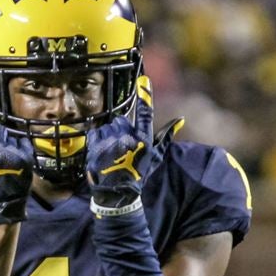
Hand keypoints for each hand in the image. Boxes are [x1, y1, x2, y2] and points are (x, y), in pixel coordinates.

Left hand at [85, 76, 161, 209]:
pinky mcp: (96, 146)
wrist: (116, 195)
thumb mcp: (155, 158)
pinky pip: (95, 132)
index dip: (145, 96)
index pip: (145, 114)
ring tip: (111, 153)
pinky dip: (96, 141)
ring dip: (108, 136)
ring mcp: (111, 143)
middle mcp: (128, 140)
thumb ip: (166, 137)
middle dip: (120, 130)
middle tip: (121, 149)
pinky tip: (101, 154)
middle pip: (122, 120)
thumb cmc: (137, 175)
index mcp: (144, 141)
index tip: (144, 79)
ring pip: (108, 126)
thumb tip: (180, 120)